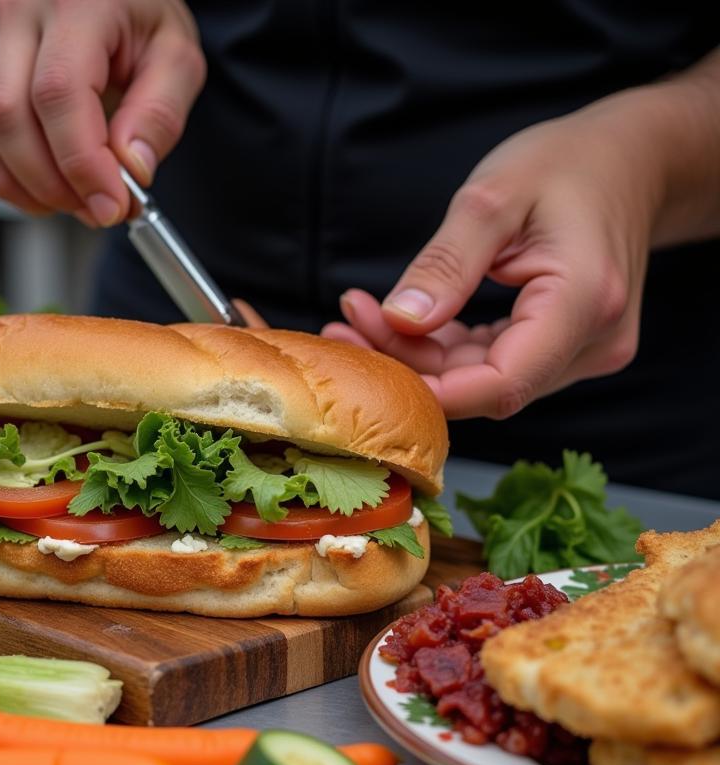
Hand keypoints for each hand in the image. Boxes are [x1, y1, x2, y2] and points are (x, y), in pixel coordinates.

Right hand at [0, 0, 205, 225]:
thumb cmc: (139, 15)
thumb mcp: (176, 56)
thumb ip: (160, 113)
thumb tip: (132, 169)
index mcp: (77, 3)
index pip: (60, 93)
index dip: (82, 163)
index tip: (111, 204)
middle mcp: (20, 10)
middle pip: (9, 115)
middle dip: (54, 183)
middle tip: (97, 209)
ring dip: (25, 184)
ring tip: (73, 201)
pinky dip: (1, 174)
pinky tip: (40, 188)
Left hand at [322, 89, 672, 418]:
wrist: (630, 160)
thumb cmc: (568, 163)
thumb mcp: (493, 196)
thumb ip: (446, 263)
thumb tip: (399, 321)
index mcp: (583, 302)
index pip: (501, 384)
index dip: (430, 391)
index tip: (366, 367)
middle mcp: (592, 342)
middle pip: (485, 386)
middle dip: (409, 364)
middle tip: (345, 325)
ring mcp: (582, 351)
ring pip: (484, 380)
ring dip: (420, 357)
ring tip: (361, 315)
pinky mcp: (564, 349)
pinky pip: (493, 364)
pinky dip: (445, 349)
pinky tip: (401, 322)